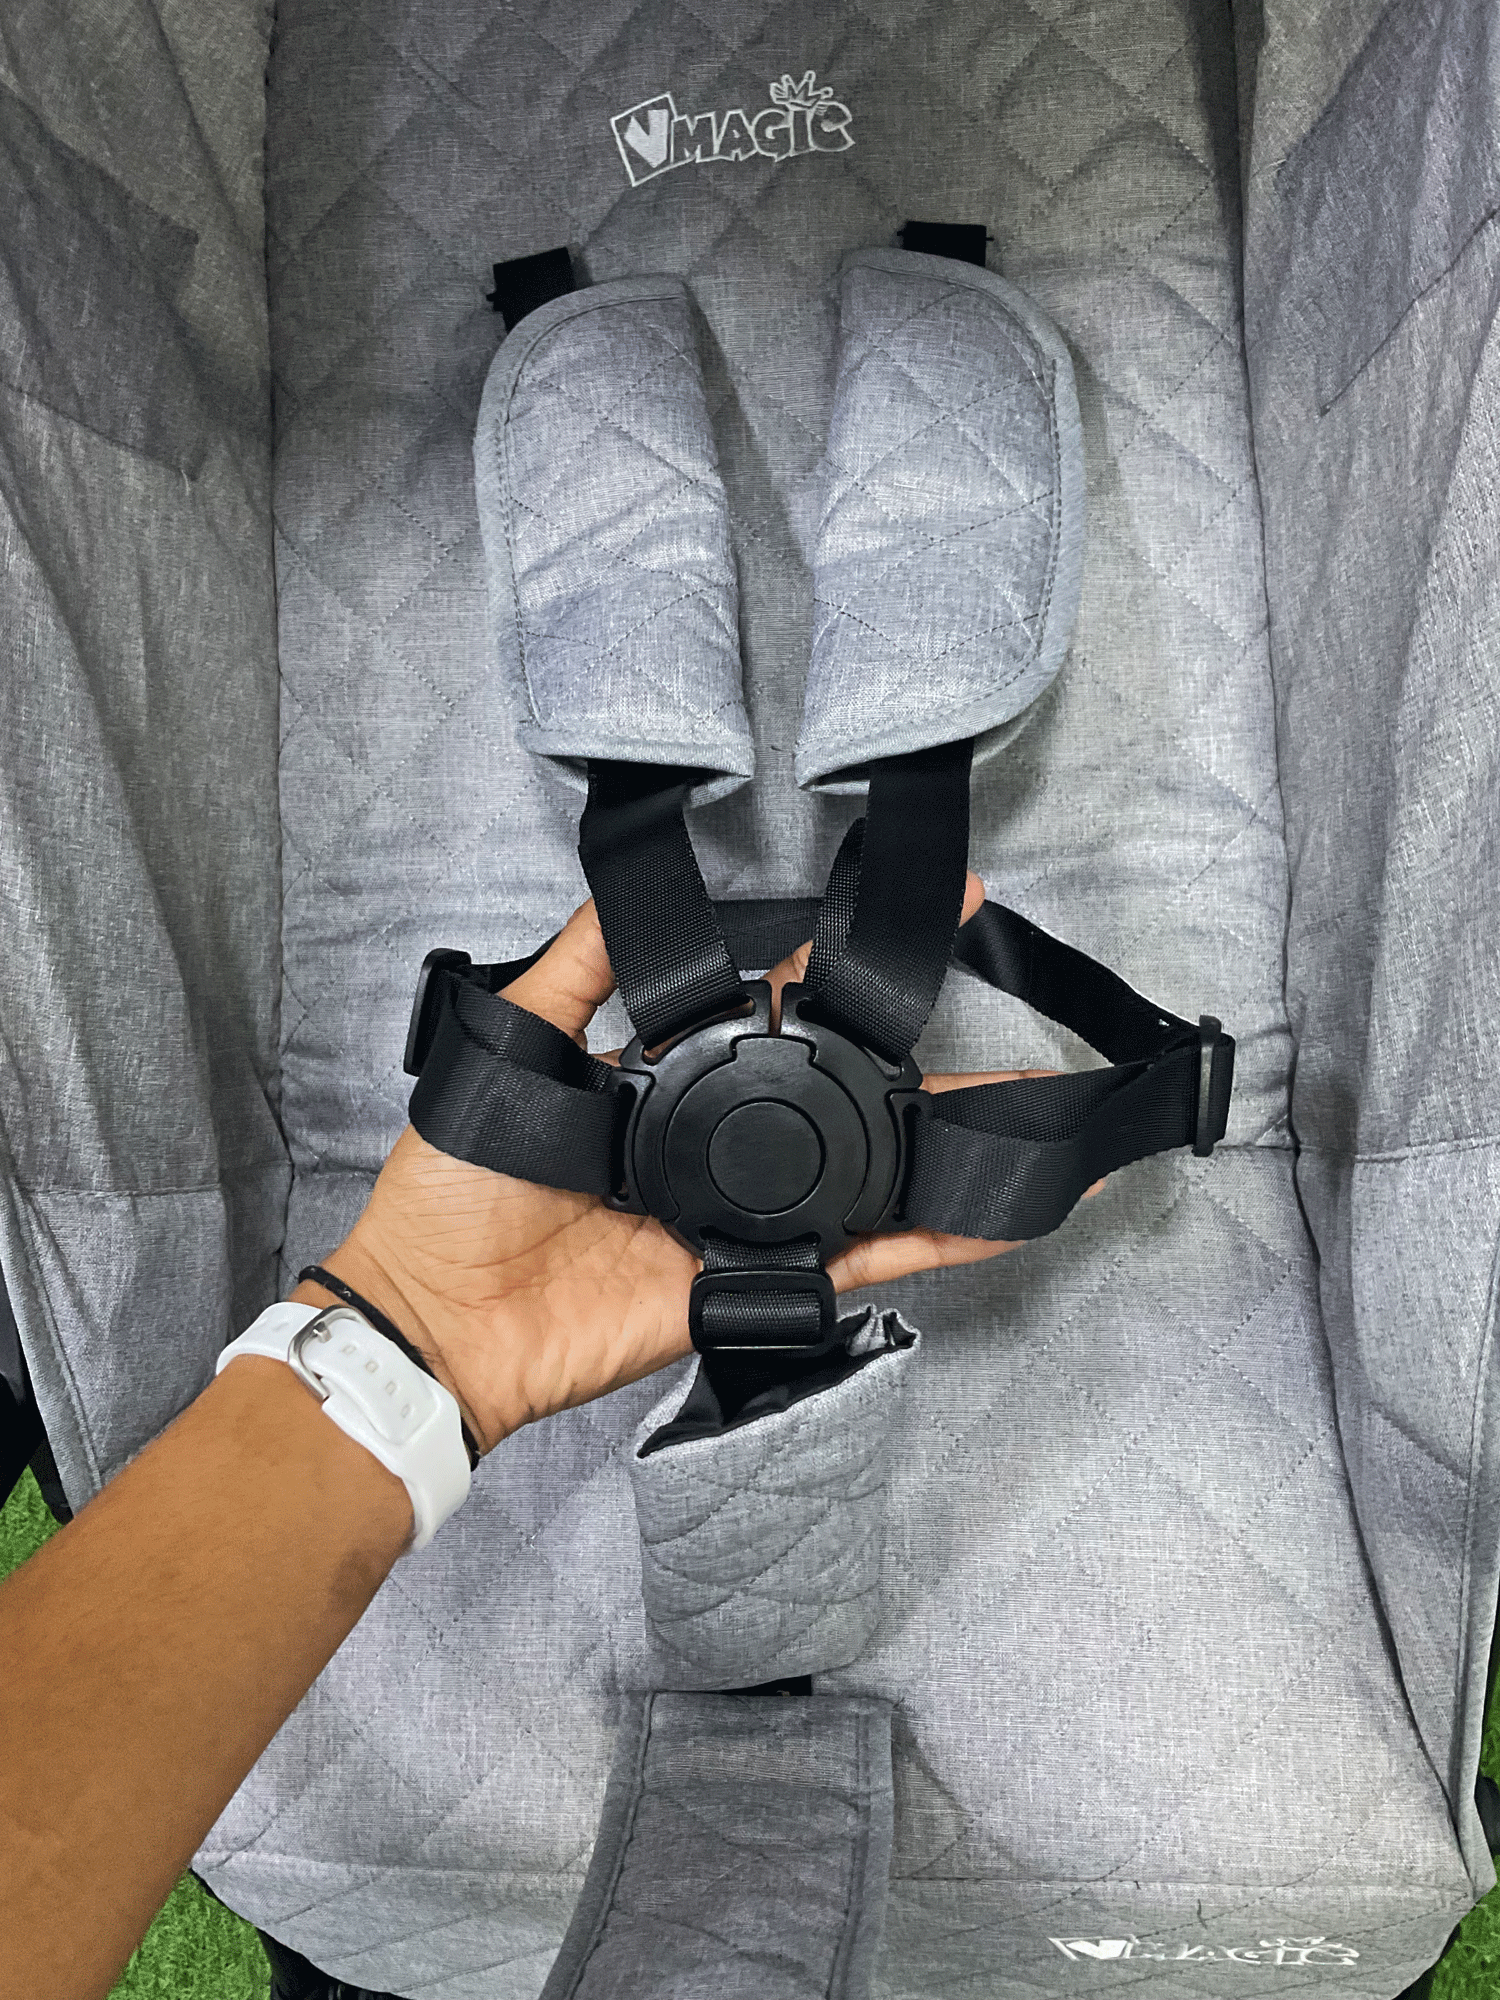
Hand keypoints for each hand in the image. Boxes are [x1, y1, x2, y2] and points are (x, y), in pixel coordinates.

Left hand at [303, 875, 1038, 1453]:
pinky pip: (862, 1257)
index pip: (775, 1010)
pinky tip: (1004, 1210)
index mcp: (667, 1080)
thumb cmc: (459, 1190)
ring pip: (872, 1175)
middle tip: (1011, 1029)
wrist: (443, 1318)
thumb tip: (623, 887)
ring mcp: (747, 1215)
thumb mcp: (510, 1051)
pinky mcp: (761, 1281)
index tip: (915, 916)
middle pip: (842, 1095)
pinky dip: (937, 1238)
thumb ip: (571, 970)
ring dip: (953, 1146)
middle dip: (928, 1067)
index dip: (841, 968)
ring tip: (1037, 1113)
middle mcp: (719, 1144)